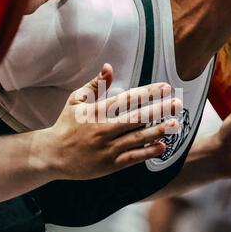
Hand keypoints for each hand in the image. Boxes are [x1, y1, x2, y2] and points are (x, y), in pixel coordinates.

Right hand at [34, 64, 182, 180]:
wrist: (52, 155)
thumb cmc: (65, 125)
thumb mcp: (75, 101)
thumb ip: (94, 85)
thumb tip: (109, 67)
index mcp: (96, 112)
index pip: (127, 99)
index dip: (148, 93)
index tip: (165, 87)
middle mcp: (103, 129)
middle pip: (136, 118)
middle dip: (158, 109)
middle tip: (177, 103)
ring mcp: (107, 148)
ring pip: (137, 138)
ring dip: (158, 131)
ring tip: (175, 124)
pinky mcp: (109, 164)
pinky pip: (132, 158)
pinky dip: (148, 152)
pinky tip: (162, 146)